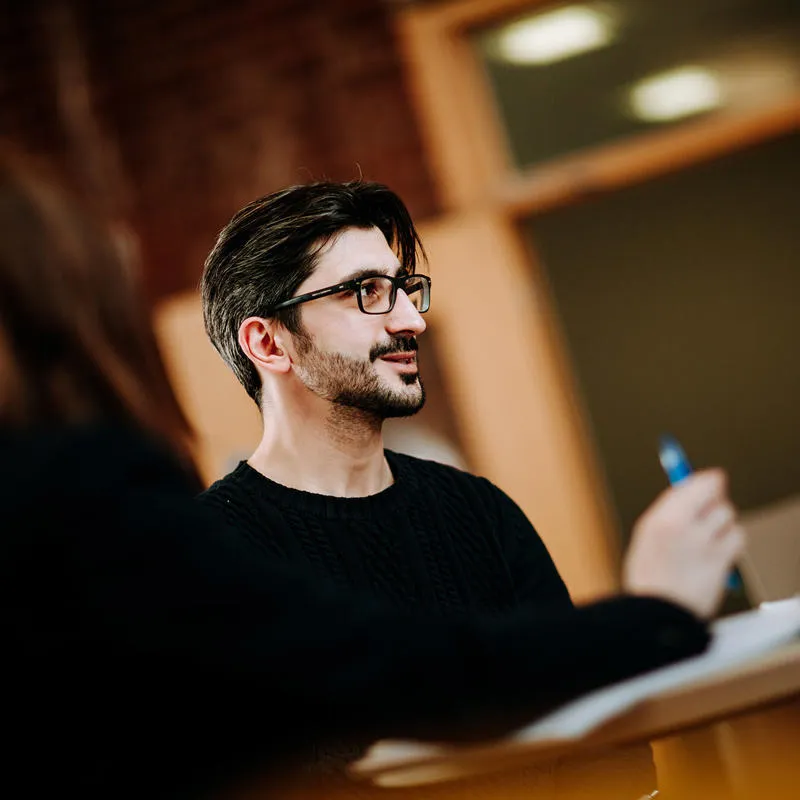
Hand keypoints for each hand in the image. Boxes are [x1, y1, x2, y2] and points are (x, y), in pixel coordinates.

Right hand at [623, 469, 744, 618]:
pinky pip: (738, 537)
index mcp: (660, 519)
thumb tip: (690, 490)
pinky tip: (720, 550)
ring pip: (728, 516)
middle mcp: (683, 527)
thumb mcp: (647, 535)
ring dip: (724, 522)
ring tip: (711, 538)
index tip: (712, 480)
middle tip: (711, 509)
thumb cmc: (650, 576)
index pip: (692, 484)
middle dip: (715, 500)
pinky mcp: (721, 560)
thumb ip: (669, 511)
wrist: (658, 612)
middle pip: (715, 496)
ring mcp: (704, 544)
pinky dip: (733, 540)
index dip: (705, 480)